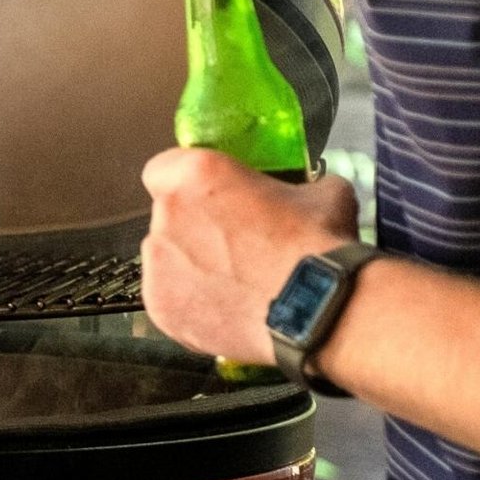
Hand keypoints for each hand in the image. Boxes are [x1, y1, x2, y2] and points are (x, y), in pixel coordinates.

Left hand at [141, 149, 361, 363]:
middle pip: (169, 218)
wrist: (317, 312)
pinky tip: (228, 308)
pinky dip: (192, 305)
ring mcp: (158, 267)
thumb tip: (307, 191)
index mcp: (195, 175)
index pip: (165, 168)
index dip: (187, 183)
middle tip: (235, 244)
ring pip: (167, 261)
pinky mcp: (162, 310)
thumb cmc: (315, 250)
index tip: (209, 195)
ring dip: (192, 267)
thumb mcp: (321, 193)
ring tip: (235, 283)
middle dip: (195, 229)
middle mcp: (166, 217)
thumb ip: (296, 185)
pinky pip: (170, 301)